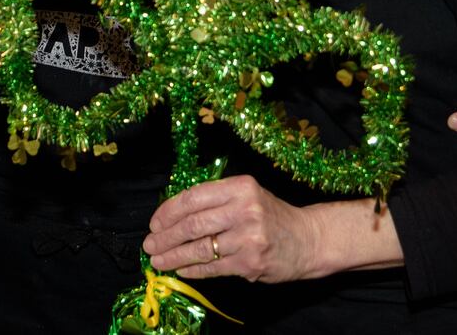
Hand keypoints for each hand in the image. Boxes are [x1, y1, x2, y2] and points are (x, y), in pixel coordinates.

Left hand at [141, 175, 316, 283]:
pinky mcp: (251, 262)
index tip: (154, 223)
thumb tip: (171, 217)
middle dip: (165, 237)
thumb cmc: (270, 215)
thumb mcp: (246, 196)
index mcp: (239, 186)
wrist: (307, 239)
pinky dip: (192, 270)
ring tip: (158, 261)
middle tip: (149, 245)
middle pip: (193, 224)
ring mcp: (249, 237)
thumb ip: (215, 201)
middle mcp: (245, 209)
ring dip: (174, 256)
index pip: (193, 197)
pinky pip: (213, 267)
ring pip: (200, 248)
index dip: (168, 211)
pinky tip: (180, 270)